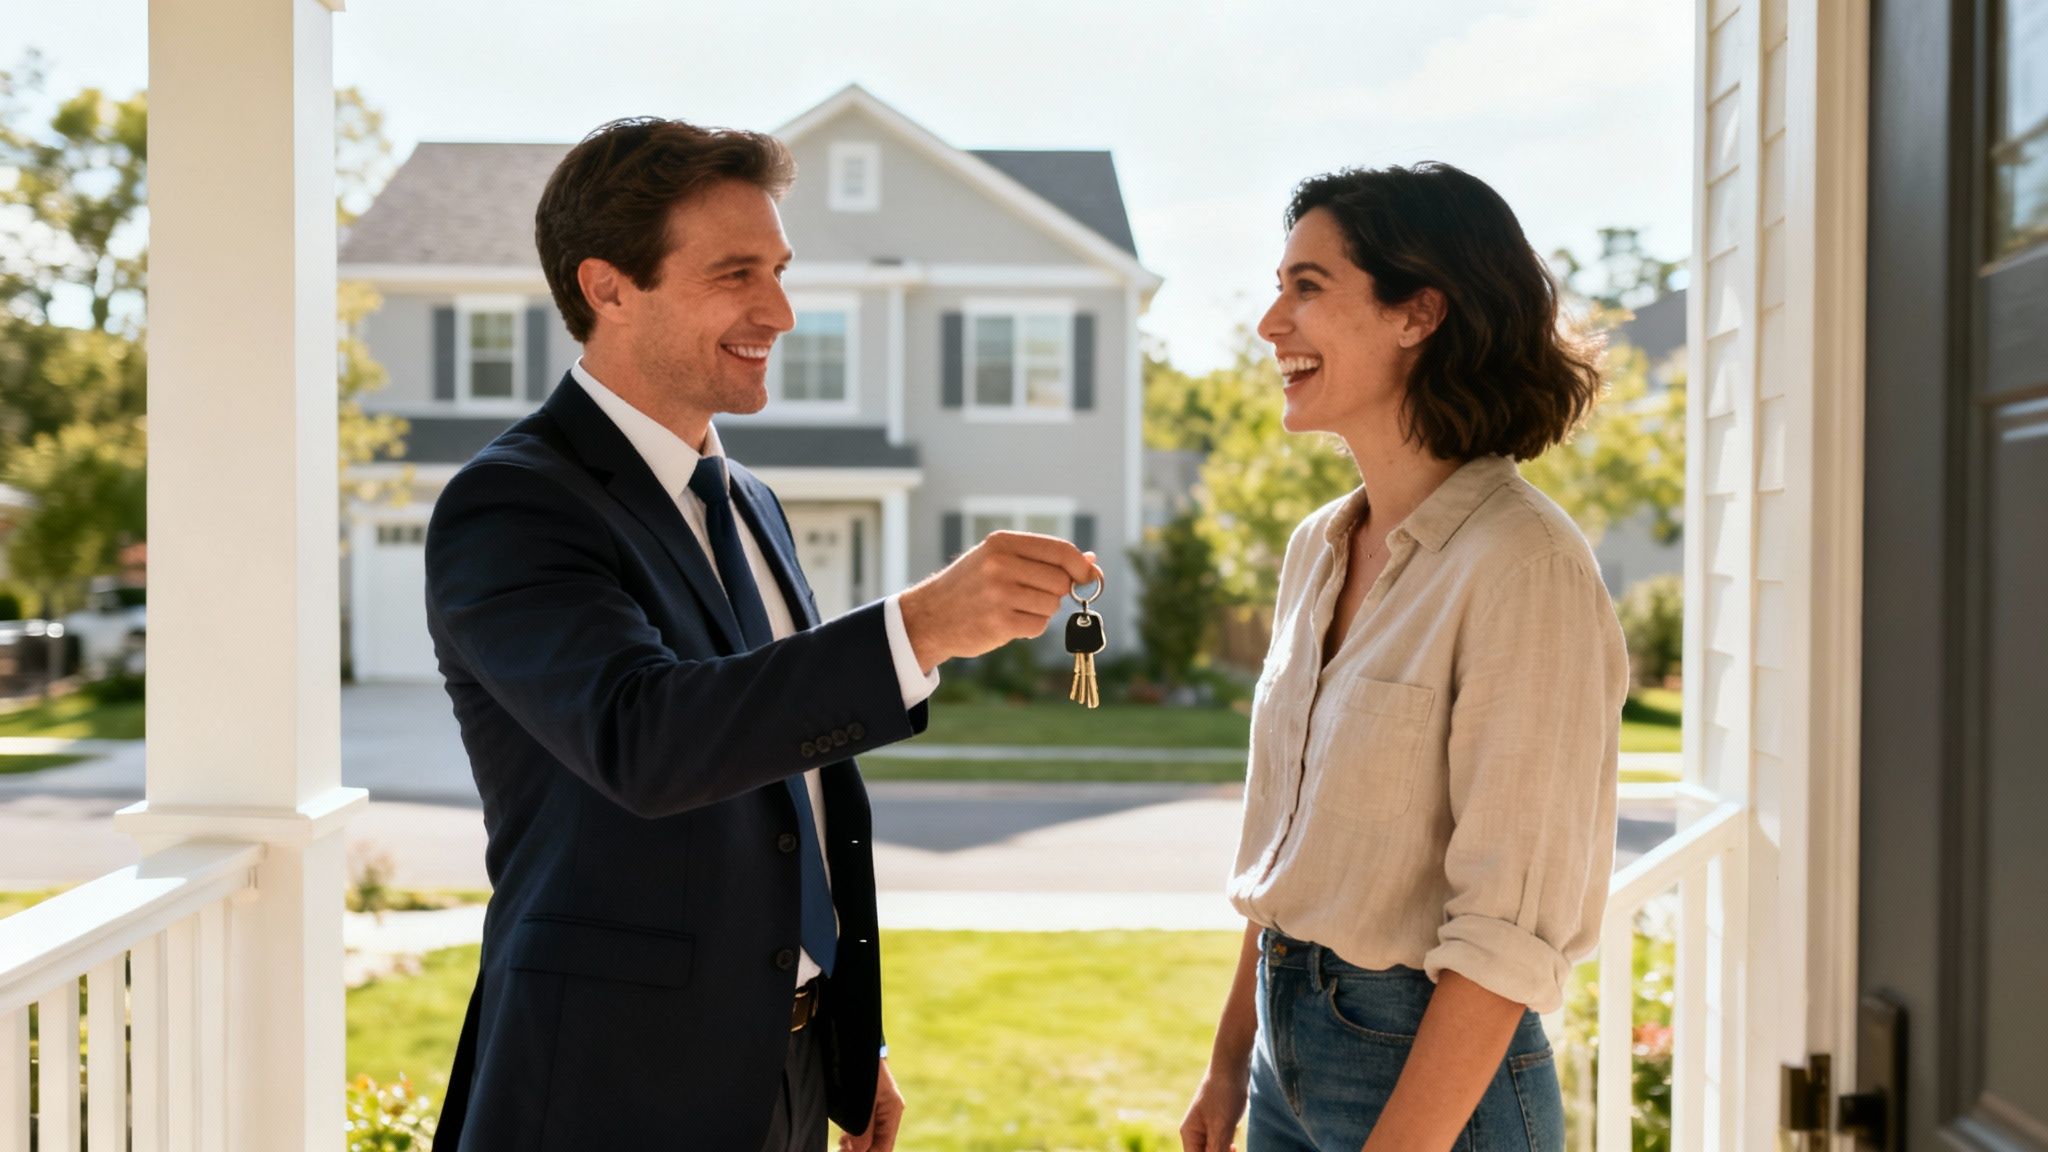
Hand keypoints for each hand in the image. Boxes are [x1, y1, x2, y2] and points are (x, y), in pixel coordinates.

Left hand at [839, 1057, 902, 1151]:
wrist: (854, 1043)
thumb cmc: (860, 1068)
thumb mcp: (863, 1101)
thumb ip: (863, 1128)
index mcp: (892, 1111)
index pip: (885, 1148)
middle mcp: (888, 1113)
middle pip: (877, 1145)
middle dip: (861, 1151)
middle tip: (842, 1149)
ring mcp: (877, 1109)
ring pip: (868, 1138)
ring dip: (855, 1146)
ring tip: (842, 1144)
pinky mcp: (866, 1105)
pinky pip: (862, 1129)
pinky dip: (852, 1137)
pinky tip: (843, 1138)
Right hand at [898, 531, 1097, 672]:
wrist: (931, 616)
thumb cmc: (972, 585)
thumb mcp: (1000, 559)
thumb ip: (1044, 558)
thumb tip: (1092, 561)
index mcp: (1002, 543)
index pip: (1060, 550)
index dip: (1081, 565)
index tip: (1087, 576)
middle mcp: (1000, 564)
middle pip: (1060, 580)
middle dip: (1057, 592)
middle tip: (1034, 595)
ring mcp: (999, 594)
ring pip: (1052, 605)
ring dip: (1042, 611)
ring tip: (1015, 607)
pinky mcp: (999, 622)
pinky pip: (1038, 626)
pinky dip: (1031, 627)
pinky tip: (1009, 622)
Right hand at [1179, 1061, 1248, 1151]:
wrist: (1233, 1066)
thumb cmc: (1224, 1093)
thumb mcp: (1222, 1126)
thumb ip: (1217, 1150)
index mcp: (1189, 1134)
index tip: (1227, 1151)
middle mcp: (1195, 1133)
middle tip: (1234, 1148)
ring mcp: (1206, 1128)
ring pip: (1214, 1151)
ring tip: (1234, 1145)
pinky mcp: (1218, 1123)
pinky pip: (1220, 1143)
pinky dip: (1228, 1146)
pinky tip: (1234, 1139)